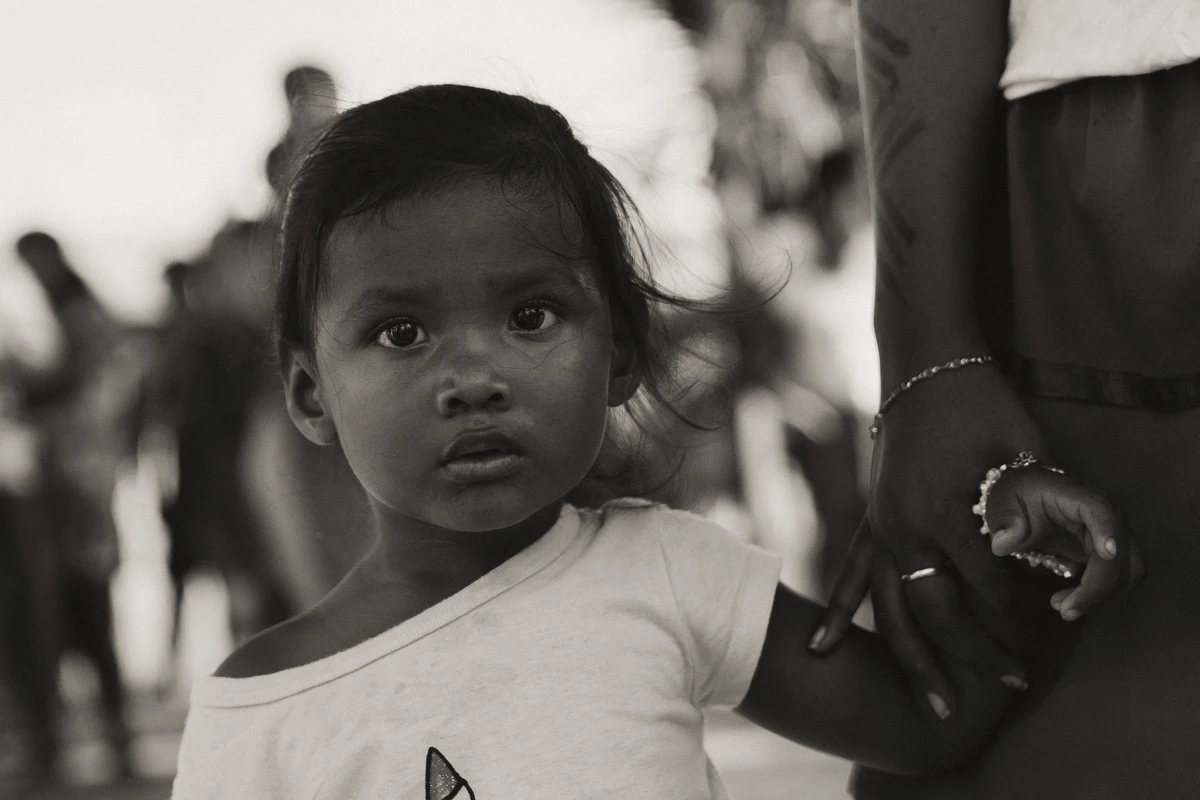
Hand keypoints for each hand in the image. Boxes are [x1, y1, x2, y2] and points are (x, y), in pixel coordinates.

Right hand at [809, 364, 1046, 718]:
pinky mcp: (872, 521)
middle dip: (981, 653)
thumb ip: (1034, 509)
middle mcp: (906, 529)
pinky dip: (836, 612)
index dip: (1022, 609)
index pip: (990, 587)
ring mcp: (883, 528)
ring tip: (938, 709)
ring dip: (915, 661)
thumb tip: (1055, 560)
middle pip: (939, 613)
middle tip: (1017, 683)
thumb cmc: (982, 404)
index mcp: (947, 513)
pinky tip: (818, 649)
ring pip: (892, 611)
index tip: (1046, 617)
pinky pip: (852, 575)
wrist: (925, 364)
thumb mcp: (1023, 453)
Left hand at [985, 466, 1145, 620]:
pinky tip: (1070, 600)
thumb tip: (1004, 542)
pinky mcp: (1114, 551)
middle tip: (1065, 610)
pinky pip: (1120, 578)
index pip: (1099, 509)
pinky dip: (1101, 594)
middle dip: (1097, 585)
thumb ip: (1004, 524)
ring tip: (1064, 608)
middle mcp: (1105, 511)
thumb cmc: (1018, 498)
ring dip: (1101, 594)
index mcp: (1076, 495)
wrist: (1029, 498)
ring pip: (1127, 570)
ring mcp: (1115, 531)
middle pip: (1119, 551)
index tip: (1108, 553)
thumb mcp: (1003, 505)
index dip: (1107, 530)